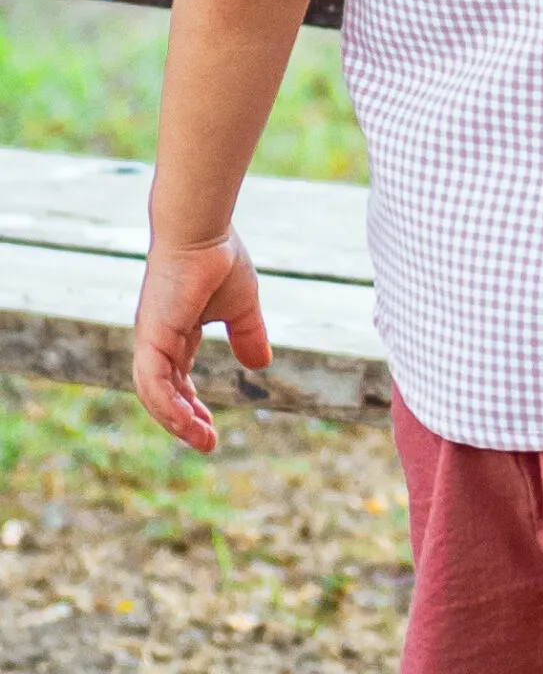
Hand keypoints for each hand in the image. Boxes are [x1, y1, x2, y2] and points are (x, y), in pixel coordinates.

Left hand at [132, 235, 269, 452]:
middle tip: (207, 442)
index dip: (191, 406)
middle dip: (184, 421)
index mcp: (175, 332)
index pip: (177, 379)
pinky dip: (167, 405)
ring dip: (176, 421)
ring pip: (154, 394)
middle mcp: (157, 341)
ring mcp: (151, 340)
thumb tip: (261, 366)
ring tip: (202, 439)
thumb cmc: (220, 259)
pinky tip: (185, 422)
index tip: (210, 429)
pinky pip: (153, 383)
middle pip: (164, 393)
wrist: (203, 232)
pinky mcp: (151, 338)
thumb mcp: (242, 307)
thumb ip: (248, 336)